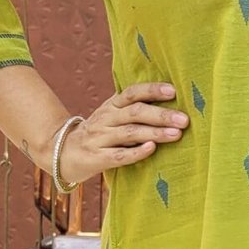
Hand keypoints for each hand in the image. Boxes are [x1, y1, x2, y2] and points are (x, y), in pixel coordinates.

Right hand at [58, 82, 187, 183]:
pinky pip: (119, 155)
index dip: (152, 90)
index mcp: (112, 106)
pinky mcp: (97, 158)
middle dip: (161, 115)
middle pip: (135, 112)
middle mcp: (106, 118)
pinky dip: (136, 152)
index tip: (173, 91)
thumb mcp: (113, 116)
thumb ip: (135, 110)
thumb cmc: (100, 134)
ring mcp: (100, 138)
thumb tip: (173, 105)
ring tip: (176, 134)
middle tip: (184, 119)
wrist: (63, 152)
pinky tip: (151, 149)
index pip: (132, 93)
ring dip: (154, 133)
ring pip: (130, 133)